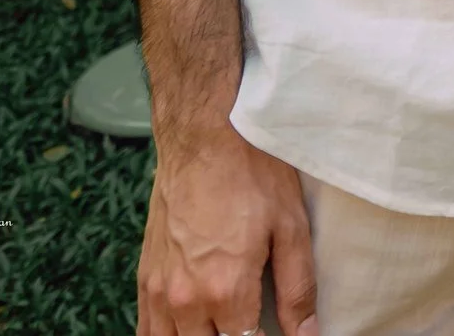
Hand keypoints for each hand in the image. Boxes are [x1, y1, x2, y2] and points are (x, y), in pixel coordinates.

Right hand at [136, 123, 317, 335]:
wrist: (203, 137)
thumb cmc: (252, 175)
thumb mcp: (291, 228)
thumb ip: (298, 289)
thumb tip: (308, 333)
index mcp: (226, 290)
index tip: (278, 332)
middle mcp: (185, 299)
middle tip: (255, 324)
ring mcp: (159, 291)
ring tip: (228, 325)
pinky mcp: (145, 278)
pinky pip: (147, 329)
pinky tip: (192, 329)